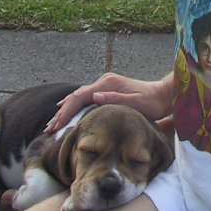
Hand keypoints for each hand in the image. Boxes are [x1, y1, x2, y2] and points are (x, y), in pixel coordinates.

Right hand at [44, 71, 172, 132]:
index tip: (56, 125)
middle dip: (61, 112)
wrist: (161, 95)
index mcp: (107, 84)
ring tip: (53, 123)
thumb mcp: (135, 103)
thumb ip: (115, 99)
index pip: (80, 97)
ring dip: (65, 109)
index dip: (66, 111)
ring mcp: (104, 84)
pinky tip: (64, 109)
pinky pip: (84, 97)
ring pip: (78, 96)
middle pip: (76, 96)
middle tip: (49, 128)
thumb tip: (94, 97)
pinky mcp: (106, 89)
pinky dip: (73, 105)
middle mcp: (103, 81)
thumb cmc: (151, 103)